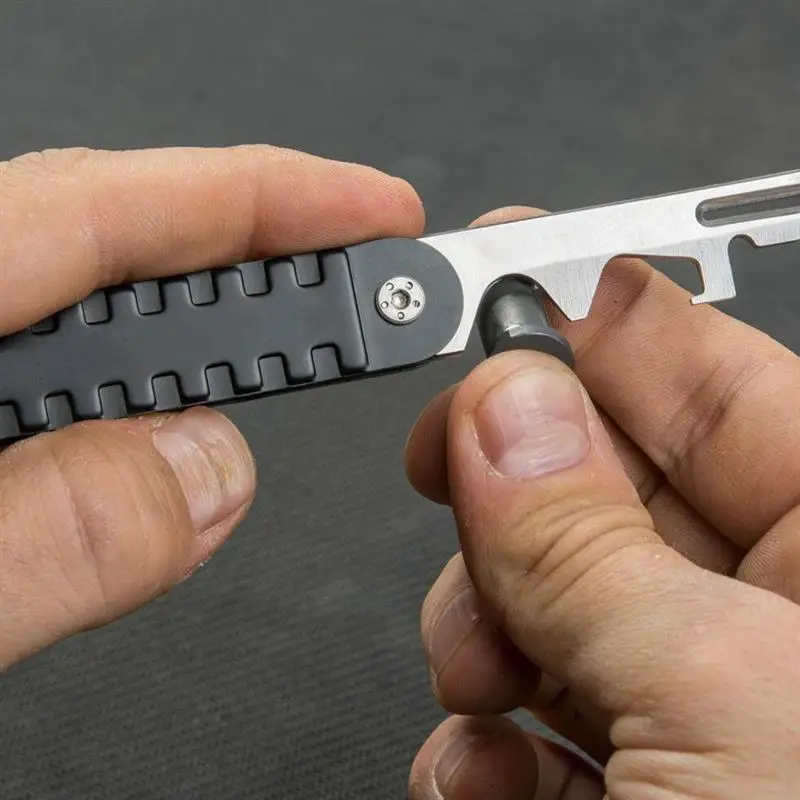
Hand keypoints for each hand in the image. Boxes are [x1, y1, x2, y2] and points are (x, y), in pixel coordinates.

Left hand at [0, 144, 422, 670]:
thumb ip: (57, 537)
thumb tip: (210, 468)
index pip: (107, 206)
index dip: (266, 197)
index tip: (380, 213)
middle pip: (106, 237)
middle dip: (255, 259)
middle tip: (364, 285)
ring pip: (80, 307)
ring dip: (194, 336)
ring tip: (279, 361)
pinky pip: (53, 371)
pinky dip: (128, 395)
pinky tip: (161, 428)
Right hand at [405, 206, 799, 798]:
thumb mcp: (719, 699)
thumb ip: (593, 549)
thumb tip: (503, 406)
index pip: (723, 382)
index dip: (605, 317)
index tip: (505, 273)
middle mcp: (786, 627)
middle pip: (611, 487)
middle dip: (512, 488)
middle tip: (447, 473)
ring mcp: (707, 709)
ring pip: (553, 599)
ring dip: (484, 628)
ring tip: (476, 675)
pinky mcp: (638, 778)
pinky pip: (535, 717)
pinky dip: (485, 737)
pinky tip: (491, 772)